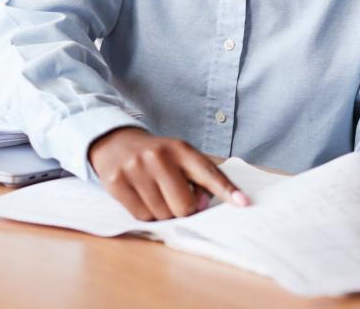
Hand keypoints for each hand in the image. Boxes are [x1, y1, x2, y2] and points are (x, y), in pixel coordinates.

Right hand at [88, 127, 248, 220]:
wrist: (116, 143)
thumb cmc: (157, 156)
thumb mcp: (180, 158)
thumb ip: (198, 178)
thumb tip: (201, 207)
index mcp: (182, 149)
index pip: (209, 173)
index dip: (227, 190)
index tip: (243, 203)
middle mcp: (159, 157)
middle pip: (184, 205)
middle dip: (184, 210)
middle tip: (177, 199)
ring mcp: (136, 169)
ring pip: (162, 214)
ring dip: (163, 212)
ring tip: (156, 193)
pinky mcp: (117, 182)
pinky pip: (141, 216)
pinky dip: (146, 213)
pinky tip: (142, 197)